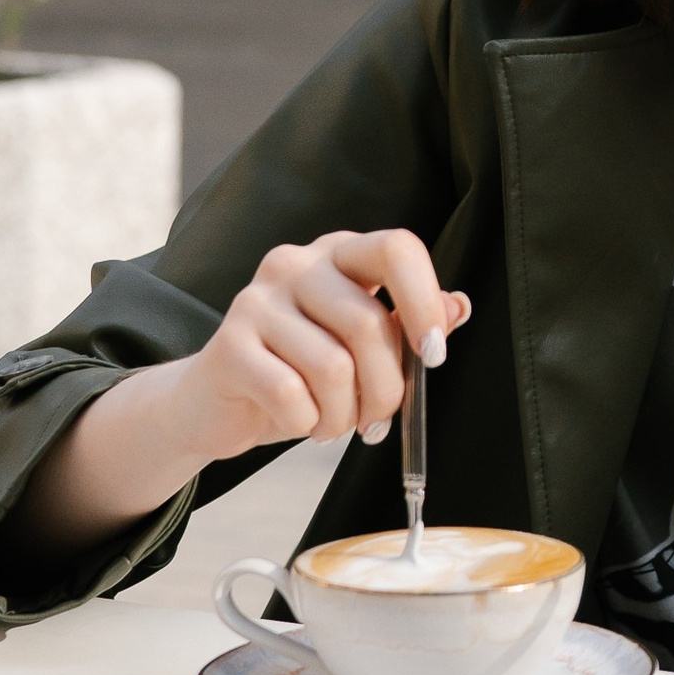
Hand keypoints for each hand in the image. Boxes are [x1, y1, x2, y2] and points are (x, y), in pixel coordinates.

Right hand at [11, 230, 473, 570]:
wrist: (215, 404)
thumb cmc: (299, 371)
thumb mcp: (360, 348)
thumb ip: (407, 324)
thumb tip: (458, 307)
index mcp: (339, 253)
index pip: (396, 248)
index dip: (424, 301)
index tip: (434, 355)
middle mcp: (296, 263)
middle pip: (369, 322)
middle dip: (386, 388)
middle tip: (378, 420)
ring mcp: (256, 300)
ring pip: (333, 367)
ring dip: (344, 416)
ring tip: (334, 424)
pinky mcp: (228, 346)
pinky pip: (290, 396)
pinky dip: (307, 425)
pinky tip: (301, 425)